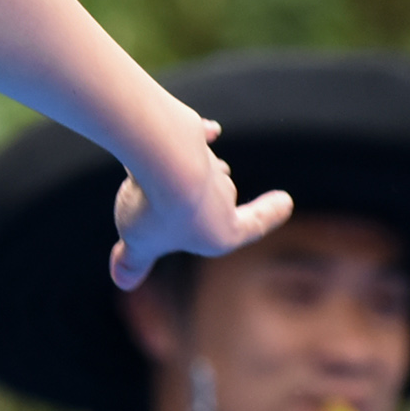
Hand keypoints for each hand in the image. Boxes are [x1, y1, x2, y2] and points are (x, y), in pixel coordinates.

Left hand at [108, 111, 293, 288]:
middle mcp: (220, 196)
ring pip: (206, 168)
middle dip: (213, 200)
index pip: (253, 226)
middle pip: (222, 197)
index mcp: (221, 230)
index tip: (285, 201)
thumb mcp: (139, 245)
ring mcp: (205, 162)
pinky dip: (202, 135)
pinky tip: (210, 131)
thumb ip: (133, 261)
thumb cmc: (154, 207)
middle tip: (184, 211)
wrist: (159, 154)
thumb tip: (123, 280)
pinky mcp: (188, 134)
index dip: (269, 216)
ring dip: (199, 172)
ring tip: (168, 180)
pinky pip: (198, 136)